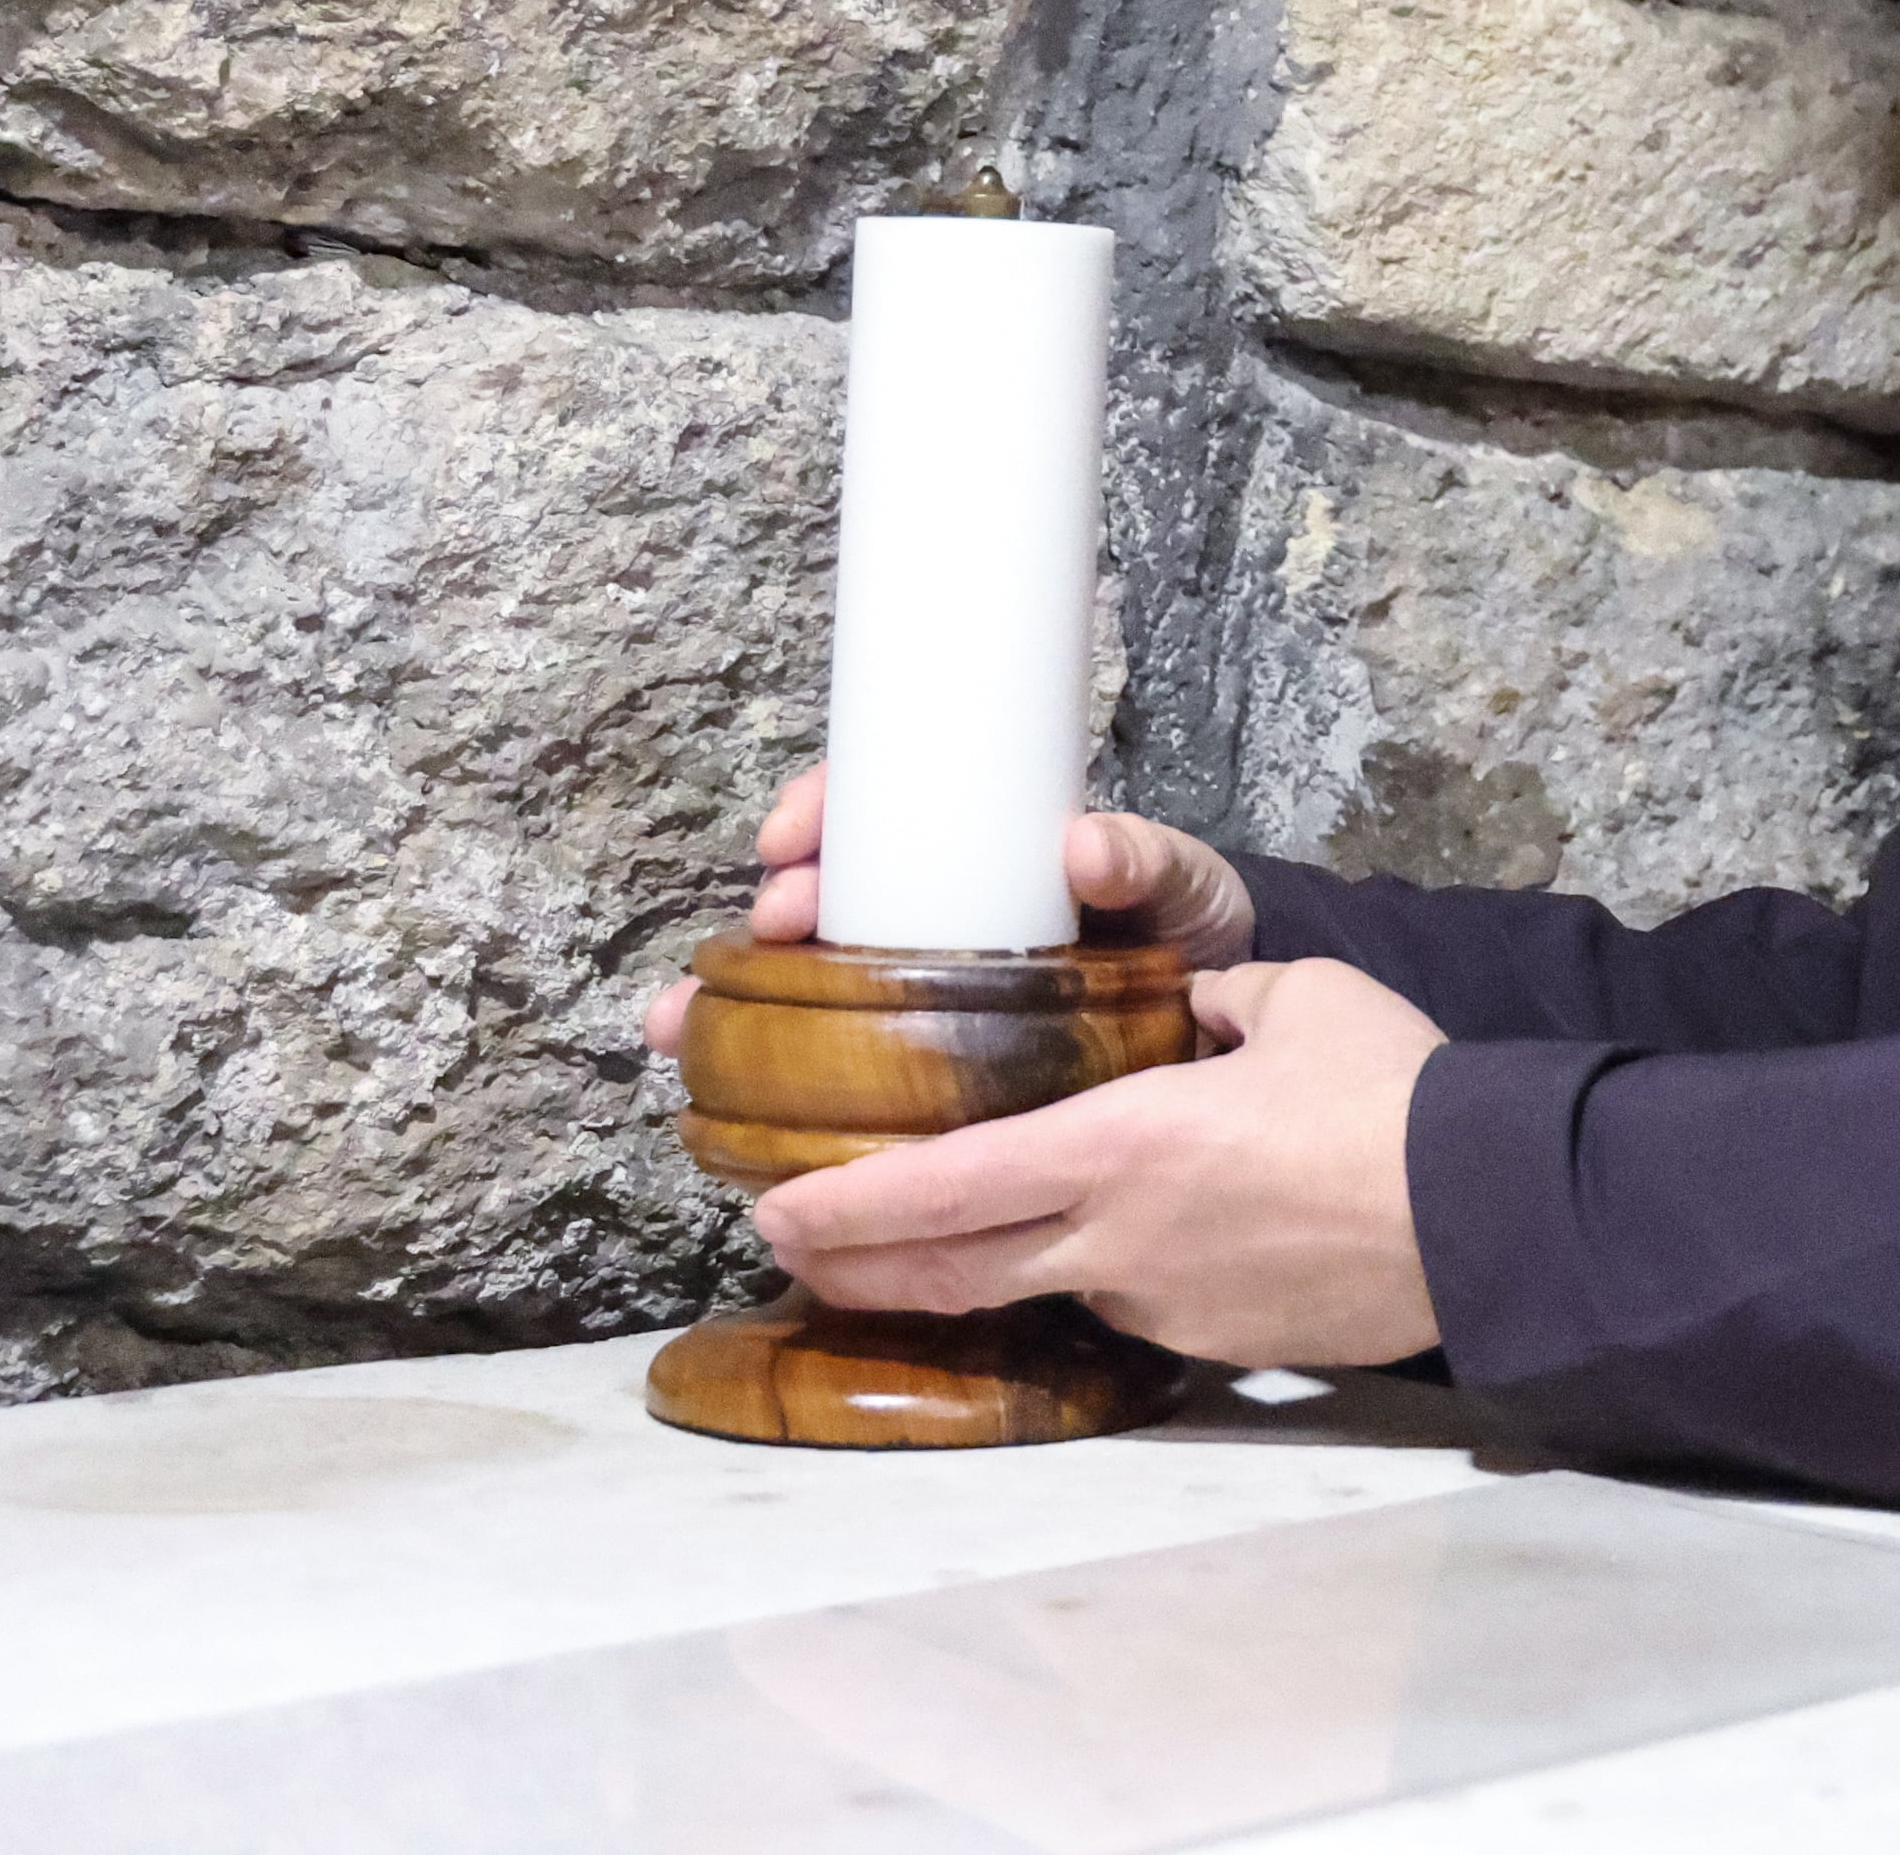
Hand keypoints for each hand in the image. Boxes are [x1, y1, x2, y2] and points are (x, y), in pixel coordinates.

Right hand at [639, 766, 1264, 1056]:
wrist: (1218, 1014)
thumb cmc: (1185, 922)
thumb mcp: (1175, 880)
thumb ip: (1144, 858)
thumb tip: (1084, 845)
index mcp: (981, 845)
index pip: (878, 802)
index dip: (822, 809)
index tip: (792, 836)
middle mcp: (936, 903)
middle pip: (823, 890)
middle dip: (765, 908)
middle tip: (758, 932)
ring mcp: (924, 979)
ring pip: (803, 973)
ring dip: (732, 992)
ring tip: (682, 1021)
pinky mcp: (925, 1053)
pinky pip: (833, 1052)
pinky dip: (771, 1066)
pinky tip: (726, 1096)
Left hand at [748, 959, 1451, 1367]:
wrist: (1489, 1217)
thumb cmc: (1392, 1099)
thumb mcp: (1299, 1003)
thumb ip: (1225, 1001)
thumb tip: (1207, 1006)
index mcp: (1120, 1146)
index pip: (944, 1187)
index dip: (846, 1204)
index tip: (773, 1205)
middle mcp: (1118, 1240)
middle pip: (948, 1273)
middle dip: (854, 1265)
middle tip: (792, 1248)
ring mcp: (1163, 1304)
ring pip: (1044, 1287)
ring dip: (984, 1271)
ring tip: (949, 1244)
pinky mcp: (1216, 1343)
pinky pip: (1133, 1304)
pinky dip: (1103, 1277)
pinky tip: (1136, 1248)